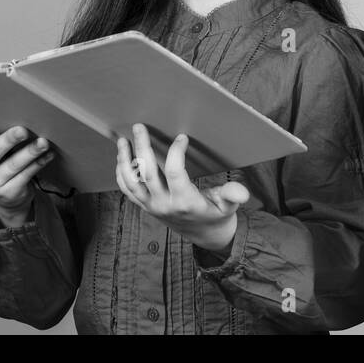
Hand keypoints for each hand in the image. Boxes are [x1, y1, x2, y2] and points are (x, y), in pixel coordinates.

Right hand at [0, 113, 52, 218]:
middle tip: (22, 130)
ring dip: (30, 152)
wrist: (5, 198)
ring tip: (43, 142)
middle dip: (8, 140)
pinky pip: (26, 175)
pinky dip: (39, 163)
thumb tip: (17, 113)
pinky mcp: (9, 192)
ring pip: (14, 165)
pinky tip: (48, 154)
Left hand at [114, 123, 249, 251]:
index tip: (182, 137)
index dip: (177, 152)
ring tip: (123, 141)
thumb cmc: (217, 215)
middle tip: (139, 126)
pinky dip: (122, 174)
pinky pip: (128, 191)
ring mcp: (152, 206)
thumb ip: (233, 196)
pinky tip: (122, 158)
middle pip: (147, 173)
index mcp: (186, 201)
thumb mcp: (229, 206)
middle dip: (142, 147)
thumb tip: (242, 193)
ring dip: (125, 160)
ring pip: (132, 182)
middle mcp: (165, 204)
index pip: (175, 173)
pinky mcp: (145, 207)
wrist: (204, 236)